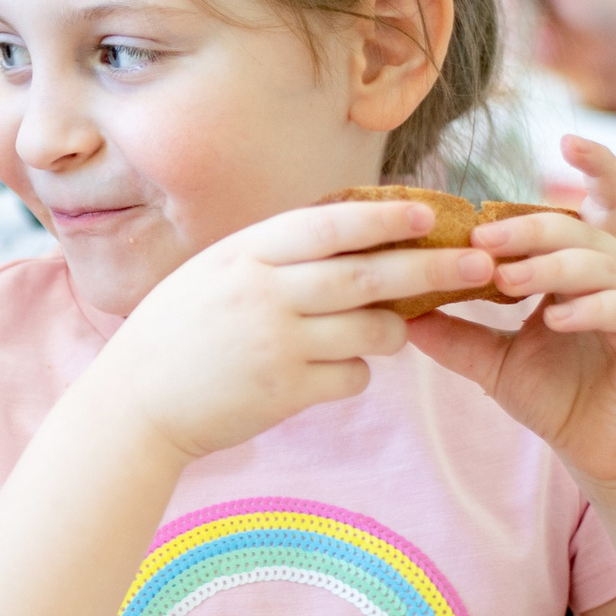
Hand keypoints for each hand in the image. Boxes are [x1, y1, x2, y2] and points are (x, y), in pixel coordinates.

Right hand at [91, 197, 497, 462]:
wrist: (134, 403)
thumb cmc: (175, 333)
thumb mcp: (212, 272)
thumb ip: (270, 254)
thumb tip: (343, 230)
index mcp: (245, 254)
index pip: (328, 225)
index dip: (384, 217)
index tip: (430, 213)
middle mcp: (263, 293)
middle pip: (368, 274)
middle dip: (433, 267)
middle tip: (482, 264)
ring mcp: (275, 343)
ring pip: (371, 329)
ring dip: (394, 329)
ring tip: (391, 330)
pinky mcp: (284, 391)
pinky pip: (352, 377)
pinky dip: (357, 373)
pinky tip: (335, 372)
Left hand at [406, 137, 615, 497]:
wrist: (602, 455)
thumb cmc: (557, 399)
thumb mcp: (493, 361)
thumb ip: (454, 332)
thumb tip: (395, 306)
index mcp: (586, 271)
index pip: (599, 204)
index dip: (594, 167)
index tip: (565, 140)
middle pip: (582, 230)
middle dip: (531, 228)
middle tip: (481, 240)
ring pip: (603, 264)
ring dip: (552, 266)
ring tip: (507, 280)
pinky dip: (590, 308)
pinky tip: (555, 319)